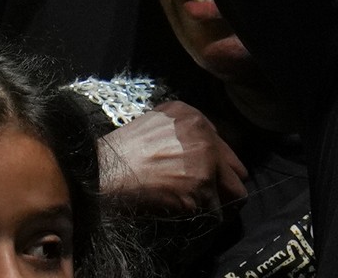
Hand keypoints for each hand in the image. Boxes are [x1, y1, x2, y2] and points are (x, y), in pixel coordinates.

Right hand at [98, 101, 249, 215]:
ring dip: (220, 205)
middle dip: (227, 186)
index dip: (218, 166)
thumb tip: (206, 151)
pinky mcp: (198, 190)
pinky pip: (217, 213)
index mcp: (191, 116)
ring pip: (234, 193)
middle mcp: (203, 135)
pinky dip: (207, 220)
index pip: (224, 146)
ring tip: (205, 213)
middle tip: (214, 199)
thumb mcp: (154, 125)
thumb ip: (184, 132)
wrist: (100, 175)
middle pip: (237, 169)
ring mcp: (203, 163)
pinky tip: (194, 220)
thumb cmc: (119, 155)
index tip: (211, 179)